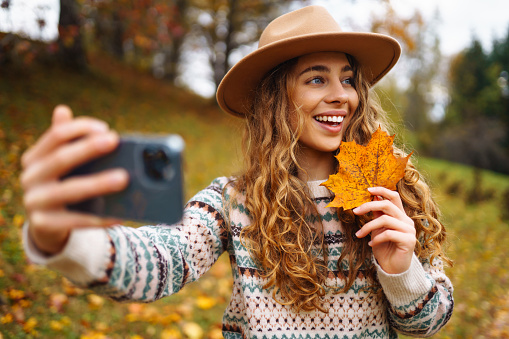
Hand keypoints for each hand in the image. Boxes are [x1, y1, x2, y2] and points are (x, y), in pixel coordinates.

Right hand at [21, 105, 128, 253]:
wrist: (46, 225)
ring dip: (98, 183)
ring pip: (70, 190)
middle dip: (88, 148)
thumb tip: (62, 109)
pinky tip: (119, 214)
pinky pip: (77, 220)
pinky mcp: (45, 225)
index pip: (56, 135)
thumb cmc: (60, 184)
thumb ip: (63, 139)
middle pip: (61, 159)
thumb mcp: (59, 163)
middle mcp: (30, 178)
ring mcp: (35, 202)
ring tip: (124, 178)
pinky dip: (100, 217)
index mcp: (34, 158)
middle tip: (114, 140)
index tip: (106, 128)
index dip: (80, 128)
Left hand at [352, 187, 415, 273]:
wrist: (392, 268)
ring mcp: (409, 230)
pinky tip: (371, 244)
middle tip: (355, 211)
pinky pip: (389, 234)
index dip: (381, 190)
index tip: (367, 190)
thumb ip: (377, 215)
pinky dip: (376, 238)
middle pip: (387, 205)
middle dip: (369, 206)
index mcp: (400, 215)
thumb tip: (371, 197)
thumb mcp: (377, 229)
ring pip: (385, 220)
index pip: (394, 196)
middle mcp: (406, 220)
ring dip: (368, 227)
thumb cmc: (384, 247)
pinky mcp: (409, 241)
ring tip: (359, 234)